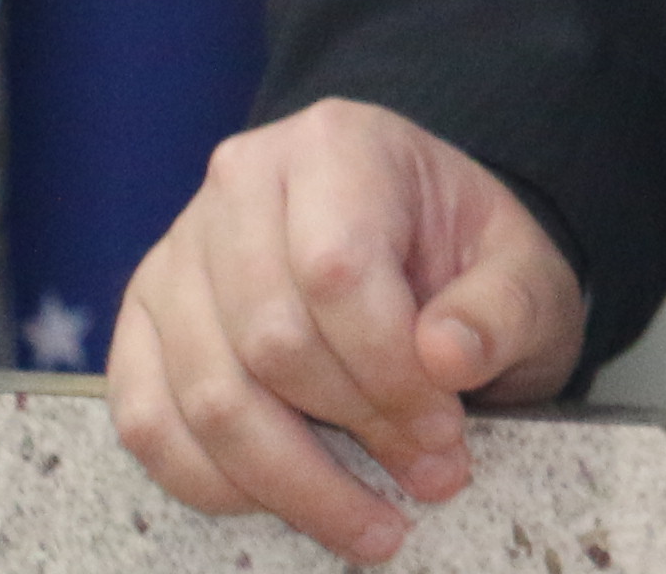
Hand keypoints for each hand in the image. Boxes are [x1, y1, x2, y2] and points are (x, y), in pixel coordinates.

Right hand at [105, 99, 584, 561]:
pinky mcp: (142, 323)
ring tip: (373, 521)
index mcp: (336, 144)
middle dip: (355, 428)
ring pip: (209, 396)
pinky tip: (291, 502)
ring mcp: (176, 255)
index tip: (445, 430)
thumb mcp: (523, 273)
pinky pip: (150, 423)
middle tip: (427, 475)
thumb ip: (502, 310)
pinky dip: (216, 485)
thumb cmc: (466, 262)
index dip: (390, 370)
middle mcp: (239, 183)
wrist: (415, 249)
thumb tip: (446, 356)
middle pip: (269, 341)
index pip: (337, 270)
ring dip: (293, 480)